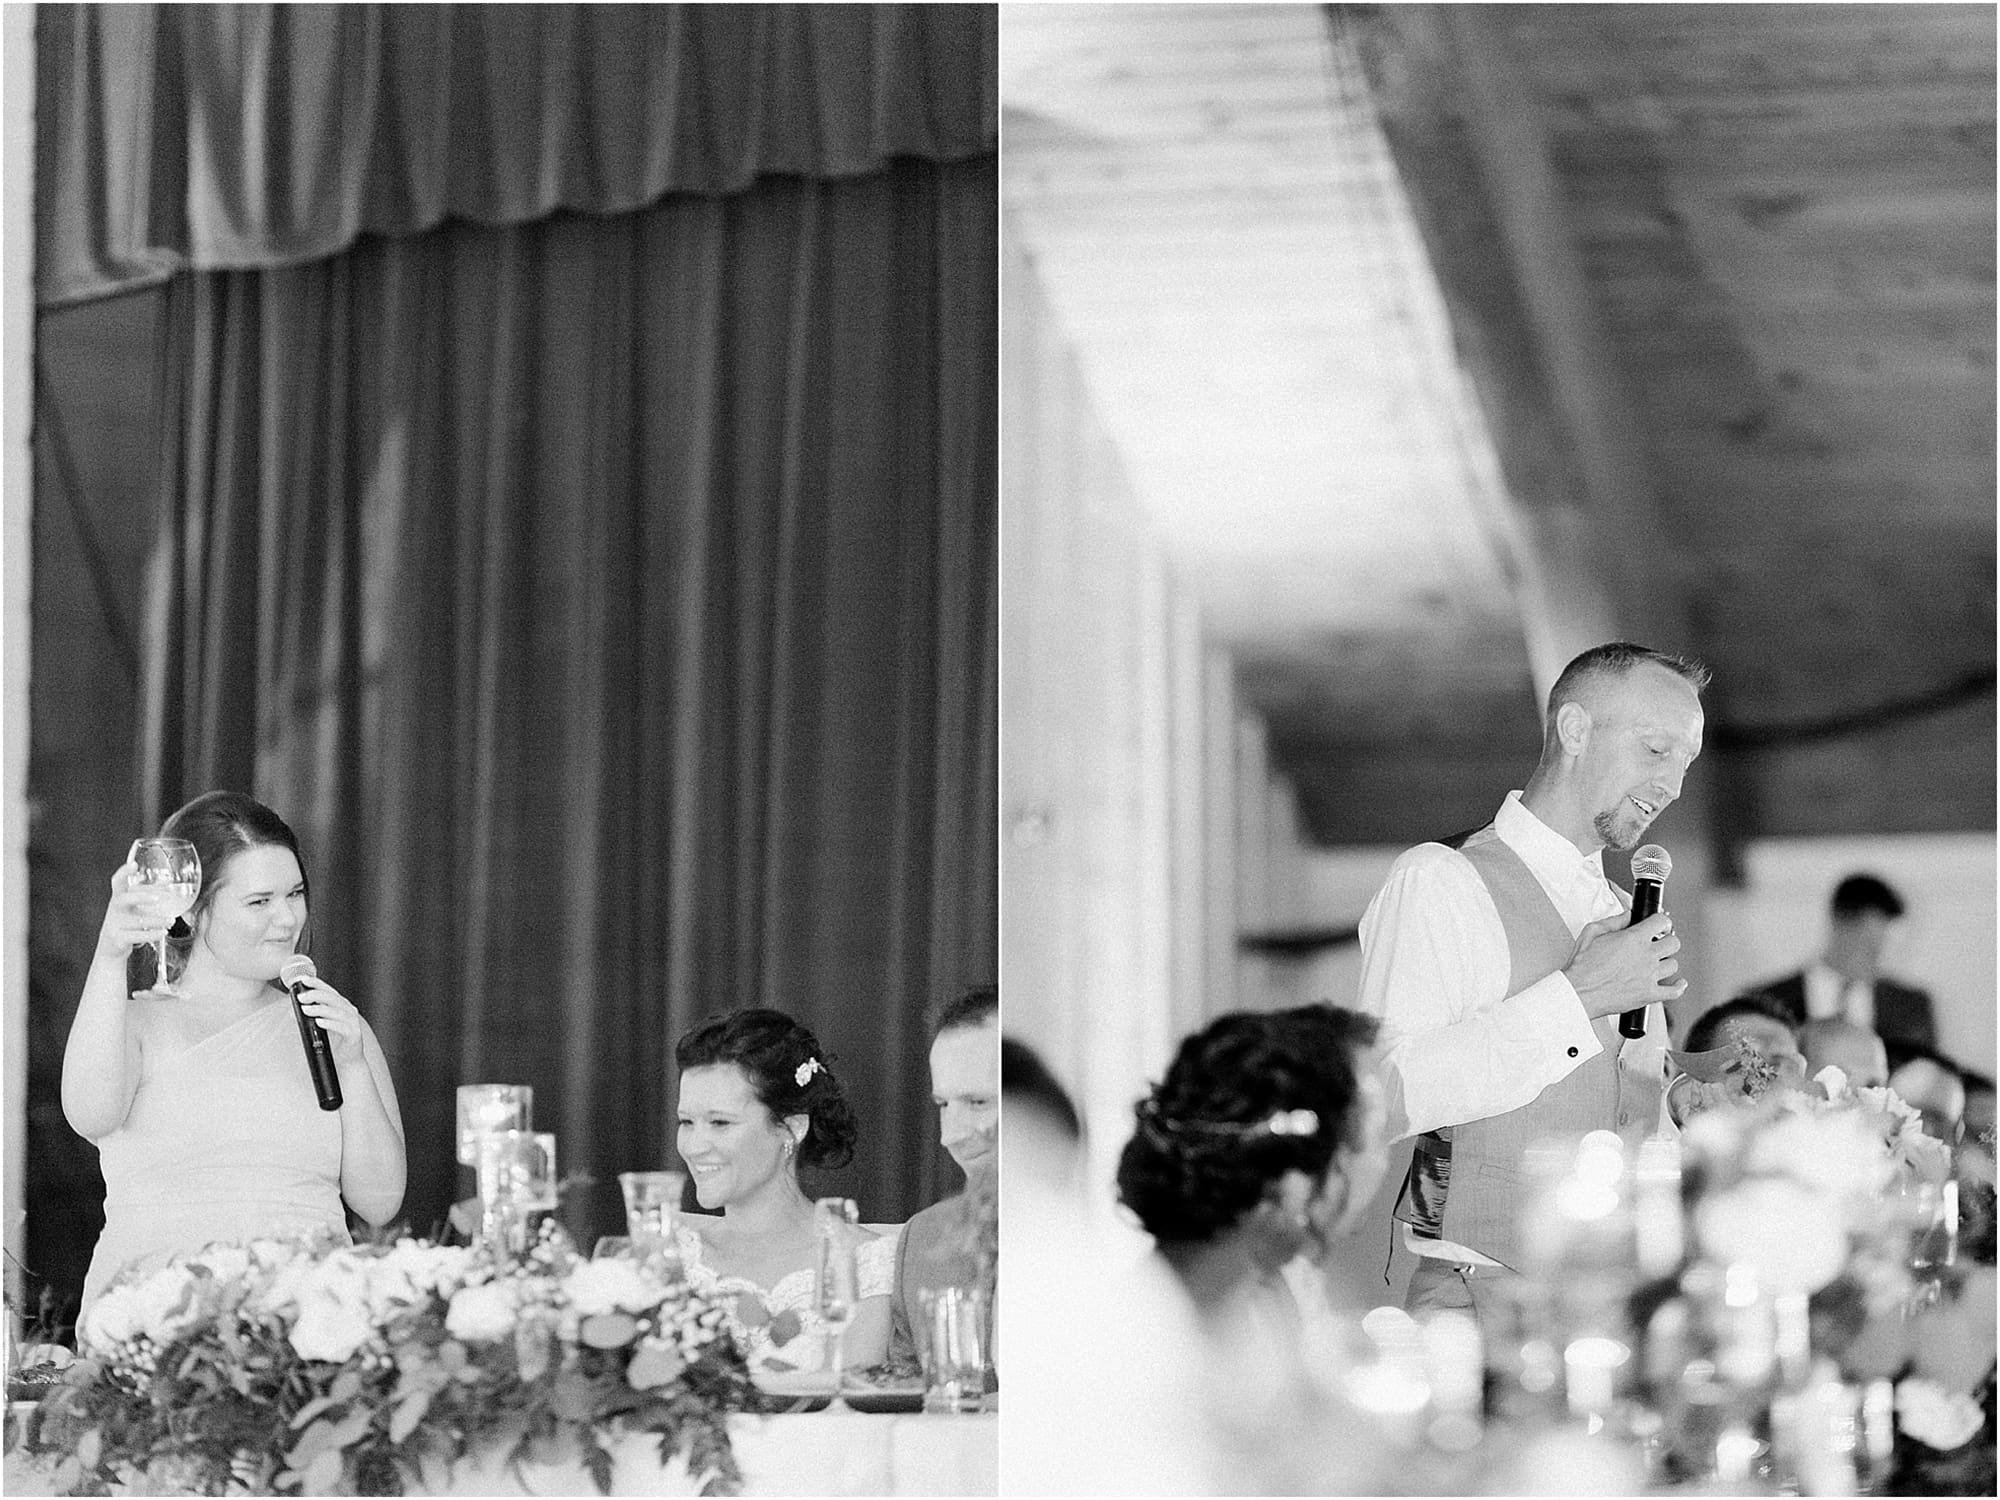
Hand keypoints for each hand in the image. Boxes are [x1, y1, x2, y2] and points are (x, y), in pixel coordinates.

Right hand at [94, 862, 171, 962]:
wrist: (111, 947)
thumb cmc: (127, 921)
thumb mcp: (134, 906)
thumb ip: (148, 894)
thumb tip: (167, 881)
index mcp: (118, 898)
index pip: (117, 882)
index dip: (124, 872)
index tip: (134, 864)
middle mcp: (114, 909)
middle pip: (123, 899)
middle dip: (141, 897)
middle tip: (159, 898)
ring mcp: (114, 924)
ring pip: (136, 920)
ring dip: (156, 920)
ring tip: (171, 921)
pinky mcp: (118, 939)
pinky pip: (136, 936)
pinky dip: (151, 934)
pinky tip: (163, 932)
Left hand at [289, 974, 365, 1061]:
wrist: (348, 1061)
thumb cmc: (334, 1042)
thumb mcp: (320, 1026)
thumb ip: (310, 1016)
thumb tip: (291, 1011)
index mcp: (341, 1006)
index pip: (329, 990)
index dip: (317, 983)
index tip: (303, 980)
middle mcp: (349, 1011)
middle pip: (333, 998)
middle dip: (315, 995)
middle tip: (300, 997)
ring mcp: (353, 1022)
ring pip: (337, 1012)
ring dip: (320, 1009)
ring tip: (305, 1009)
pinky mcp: (354, 1035)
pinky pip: (341, 1027)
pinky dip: (330, 1023)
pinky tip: (319, 1022)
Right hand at [1564, 911, 1685, 1020]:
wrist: (1579, 992)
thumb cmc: (1583, 966)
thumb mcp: (1592, 932)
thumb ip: (1614, 921)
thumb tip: (1628, 915)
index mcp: (1634, 939)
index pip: (1661, 922)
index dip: (1662, 921)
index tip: (1660, 925)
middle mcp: (1646, 956)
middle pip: (1673, 943)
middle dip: (1667, 941)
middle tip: (1660, 943)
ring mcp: (1650, 976)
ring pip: (1673, 965)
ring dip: (1667, 962)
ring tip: (1659, 963)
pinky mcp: (1649, 994)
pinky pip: (1674, 991)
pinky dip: (1679, 986)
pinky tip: (1678, 983)